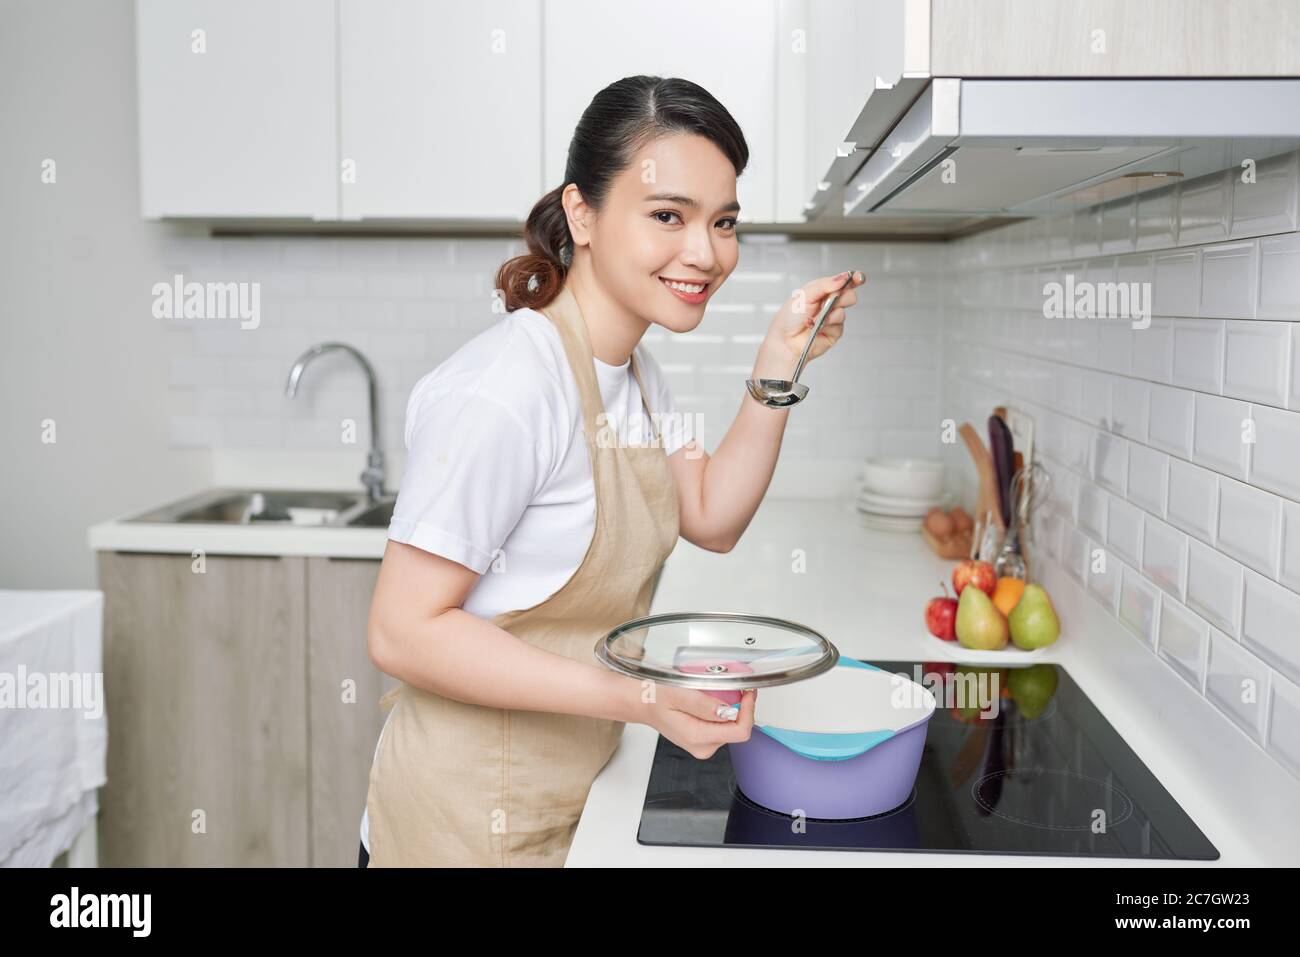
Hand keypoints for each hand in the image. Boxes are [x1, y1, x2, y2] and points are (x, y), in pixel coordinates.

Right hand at [634, 685, 755, 759]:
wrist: (643, 704)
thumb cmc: (655, 698)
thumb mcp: (677, 693)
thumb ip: (703, 703)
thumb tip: (729, 710)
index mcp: (697, 736)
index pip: (739, 731)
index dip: (749, 710)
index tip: (748, 692)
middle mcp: (703, 746)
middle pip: (738, 727)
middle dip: (738, 706)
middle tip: (728, 686)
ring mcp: (705, 745)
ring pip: (733, 726)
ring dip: (730, 707)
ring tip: (712, 692)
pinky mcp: (706, 740)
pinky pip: (724, 725)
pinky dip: (723, 711)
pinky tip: (709, 701)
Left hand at [760, 270, 864, 372]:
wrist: (785, 340)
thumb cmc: (790, 317)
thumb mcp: (805, 294)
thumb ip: (825, 285)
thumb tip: (843, 277)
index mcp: (824, 290)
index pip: (844, 282)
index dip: (854, 278)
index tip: (859, 277)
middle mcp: (830, 303)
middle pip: (850, 296)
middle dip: (842, 298)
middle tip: (828, 301)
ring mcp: (833, 318)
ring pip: (843, 312)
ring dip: (828, 315)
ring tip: (814, 319)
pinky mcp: (834, 332)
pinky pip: (839, 327)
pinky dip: (827, 326)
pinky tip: (816, 328)